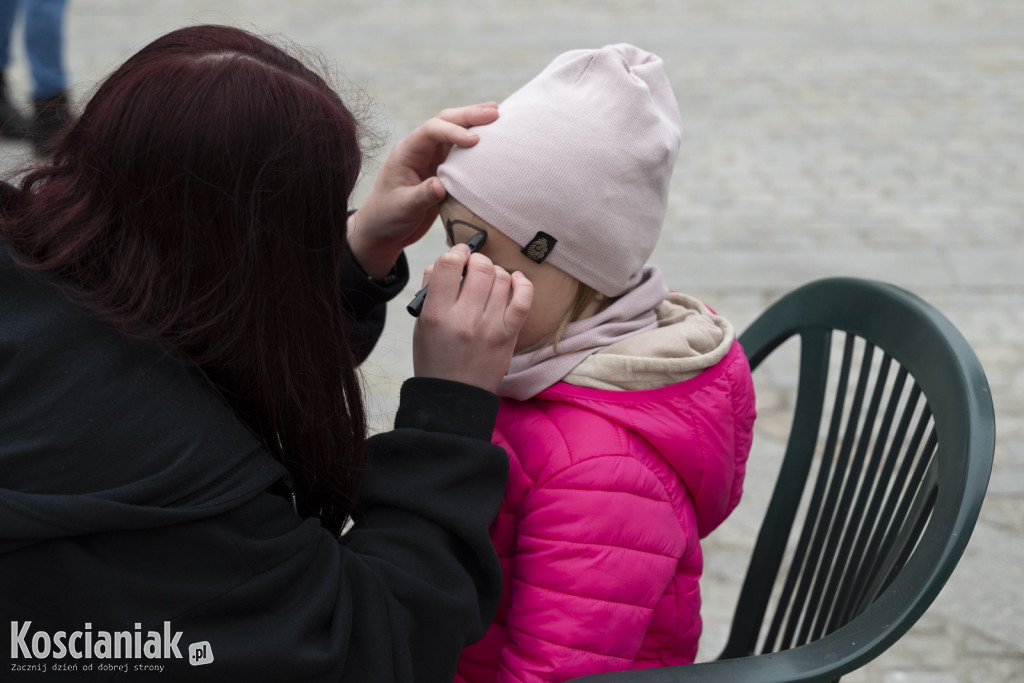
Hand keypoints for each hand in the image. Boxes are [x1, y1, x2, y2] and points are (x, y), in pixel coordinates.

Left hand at [348, 103, 499, 277]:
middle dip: (469, 115)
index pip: (431, 131)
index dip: (453, 131)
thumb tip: (440, 186)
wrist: (384, 230)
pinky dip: (477, 142)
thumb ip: (422, 196)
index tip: (475, 141)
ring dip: (475, 122)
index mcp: (407, 152)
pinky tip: (493, 139)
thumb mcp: (404, 208)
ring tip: (498, 116)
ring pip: (455, 131)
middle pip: (445, 121)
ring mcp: (432, 157)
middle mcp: (420, 149)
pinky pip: (461, 150)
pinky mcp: (443, 169)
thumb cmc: (388, 217)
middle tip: (495, 113)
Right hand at [413, 244, 532, 392]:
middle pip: (479, 268)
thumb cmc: (435, 358)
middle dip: (477, 260)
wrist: (453, 396)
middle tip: (474, 268)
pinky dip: (522, 283)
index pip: (447, 265)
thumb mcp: (421, 324)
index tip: (458, 255)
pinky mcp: (508, 336)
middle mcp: (463, 319)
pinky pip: (524, 299)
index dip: (455, 253)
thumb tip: (447, 261)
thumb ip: (431, 290)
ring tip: (490, 280)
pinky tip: (516, 280)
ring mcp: (489, 327)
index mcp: (436, 314)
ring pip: (502, 279)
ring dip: (496, 272)